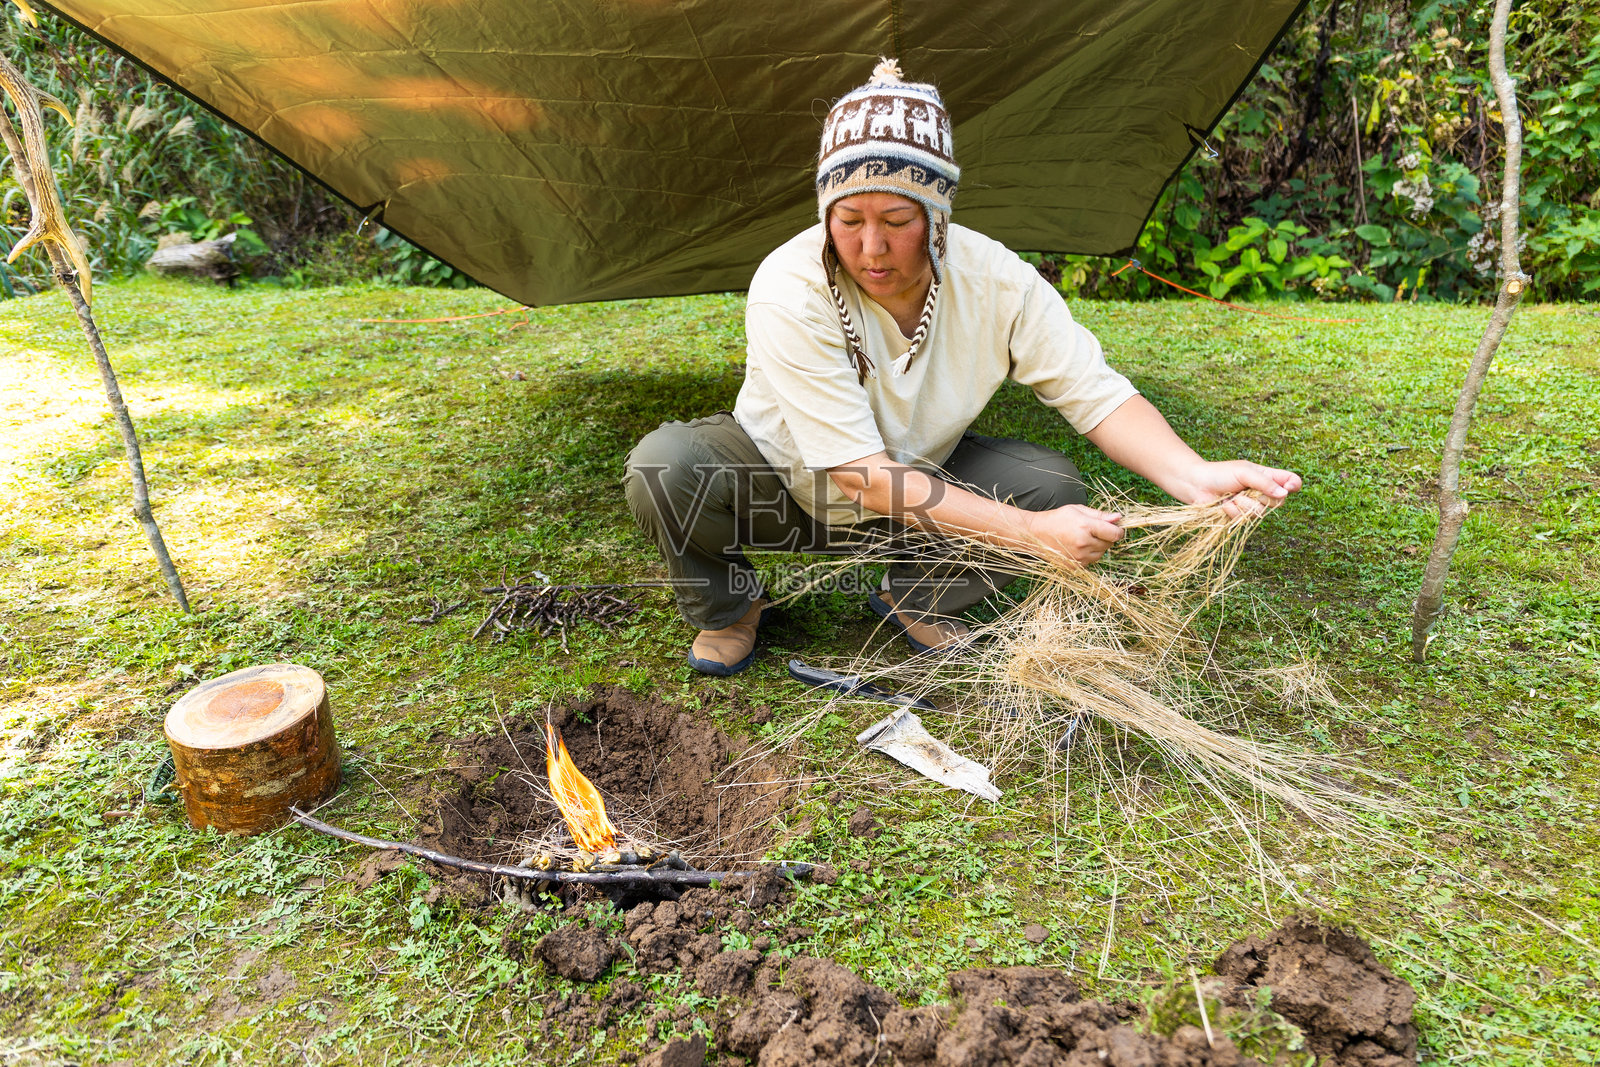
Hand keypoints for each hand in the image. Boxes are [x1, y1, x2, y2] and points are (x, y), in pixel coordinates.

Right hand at [1022, 504, 1125, 565]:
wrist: (1036, 534)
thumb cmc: (1057, 519)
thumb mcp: (1078, 510)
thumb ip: (1100, 515)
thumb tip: (1118, 518)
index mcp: (1085, 526)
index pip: (1115, 534)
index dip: (1119, 530)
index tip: (1116, 527)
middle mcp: (1084, 543)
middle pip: (1109, 544)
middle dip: (1106, 536)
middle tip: (1094, 530)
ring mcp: (1079, 557)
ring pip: (1101, 553)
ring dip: (1098, 546)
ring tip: (1084, 538)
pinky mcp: (1075, 566)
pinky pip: (1092, 560)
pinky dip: (1090, 554)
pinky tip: (1078, 546)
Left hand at [1181, 460, 1302, 516]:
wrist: (1196, 485)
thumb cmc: (1219, 474)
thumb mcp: (1244, 473)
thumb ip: (1265, 482)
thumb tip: (1284, 494)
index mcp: (1267, 477)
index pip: (1291, 481)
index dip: (1294, 485)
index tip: (1289, 487)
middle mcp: (1262, 492)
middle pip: (1279, 501)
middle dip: (1262, 496)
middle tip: (1246, 488)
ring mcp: (1251, 506)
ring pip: (1260, 512)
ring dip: (1244, 504)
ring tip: (1232, 495)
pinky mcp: (1239, 517)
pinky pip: (1244, 519)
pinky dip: (1232, 510)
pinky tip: (1224, 504)